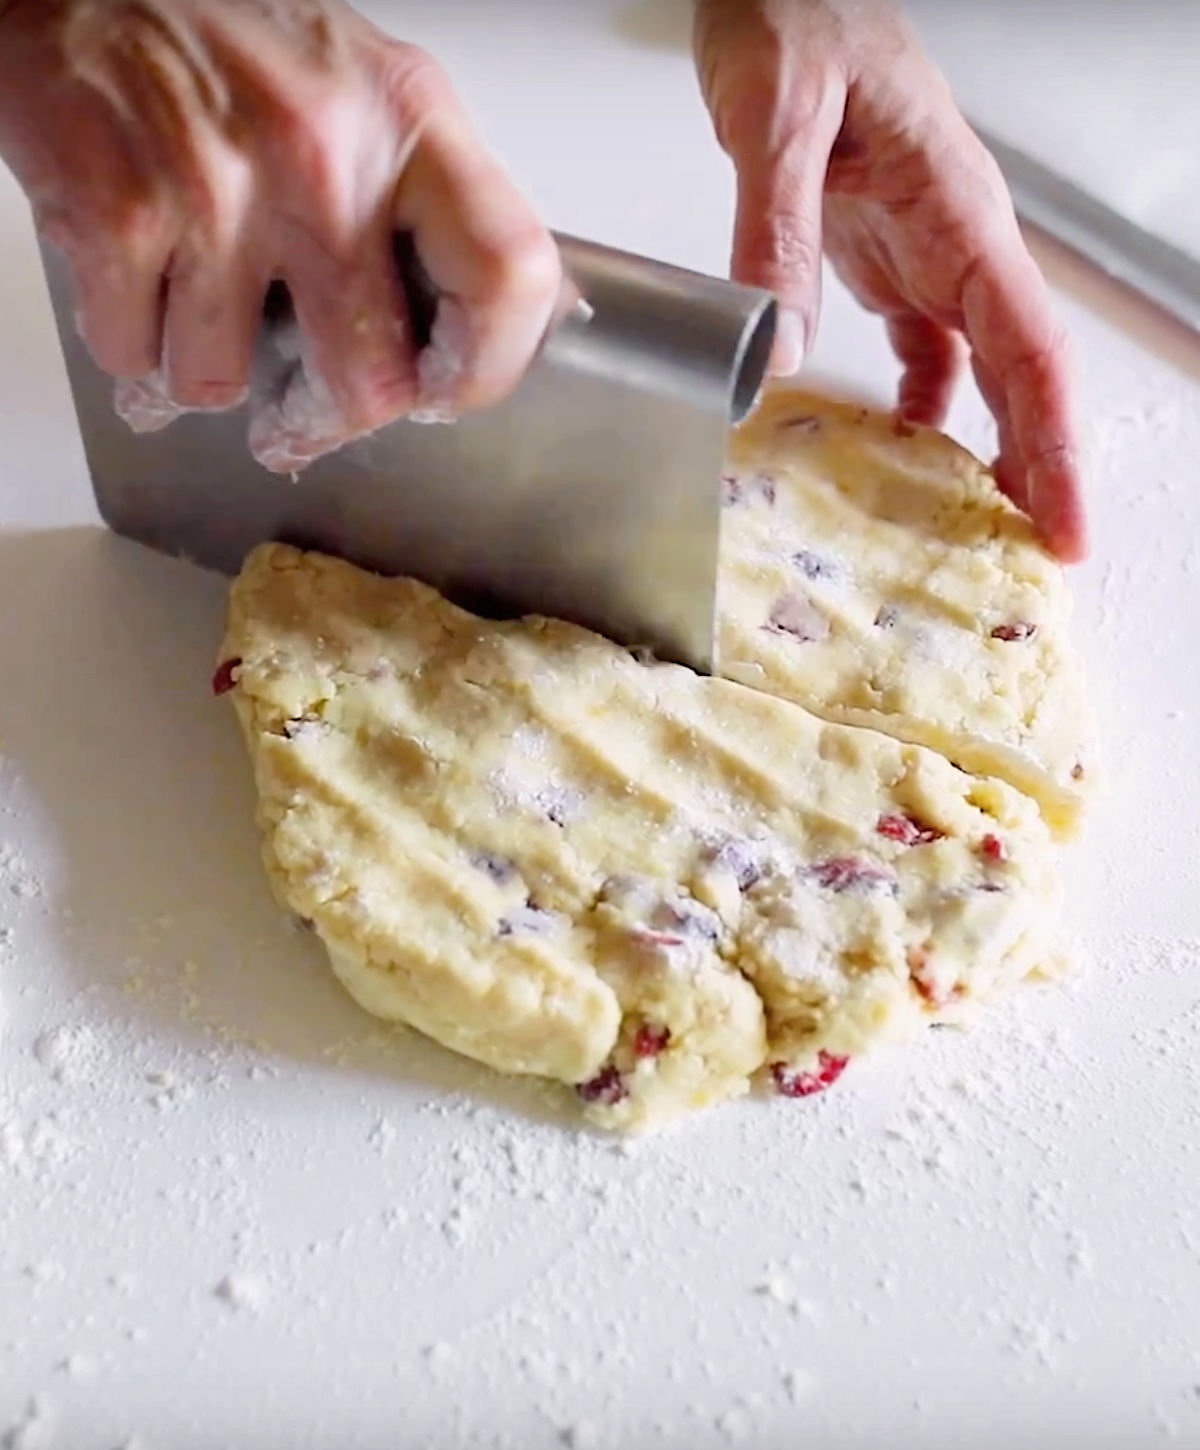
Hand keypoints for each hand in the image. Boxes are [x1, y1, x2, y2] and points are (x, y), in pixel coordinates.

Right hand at [0, 0, 560, 469]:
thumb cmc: (234, 41)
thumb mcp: (368, 91)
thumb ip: (429, 206)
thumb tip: (488, 324)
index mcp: (406, 119)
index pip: (506, 277)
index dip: (487, 367)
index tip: (450, 391)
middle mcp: (322, 155)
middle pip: (369, 381)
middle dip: (327, 417)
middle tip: (304, 411)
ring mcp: (216, 190)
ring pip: (227, 384)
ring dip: (208, 369)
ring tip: (198, 302)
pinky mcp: (119, 216)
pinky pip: (137, 356)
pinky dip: (132, 341)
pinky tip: (142, 280)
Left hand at [694, 0, 1087, 562]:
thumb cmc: (794, 18)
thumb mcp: (775, 119)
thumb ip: (776, 231)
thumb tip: (779, 347)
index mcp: (956, 211)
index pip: (1028, 346)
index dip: (1049, 443)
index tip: (1059, 519)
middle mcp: (957, 241)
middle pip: (1020, 373)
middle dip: (1034, 466)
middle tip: (1036, 552)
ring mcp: (926, 252)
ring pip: (979, 370)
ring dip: (983, 448)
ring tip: (973, 527)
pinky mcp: (886, 258)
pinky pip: (921, 351)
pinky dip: (917, 410)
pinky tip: (895, 453)